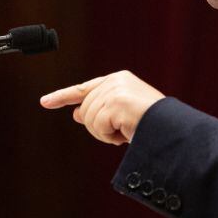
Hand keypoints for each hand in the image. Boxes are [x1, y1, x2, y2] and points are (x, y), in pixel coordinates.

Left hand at [41, 71, 163, 144]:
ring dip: (105, 133)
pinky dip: (109, 137)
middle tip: (121, 132)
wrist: (172, 130)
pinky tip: (126, 134)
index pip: (84, 89)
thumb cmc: (153, 125)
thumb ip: (100, 111)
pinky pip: (98, 127)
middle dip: (99, 128)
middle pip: (85, 110)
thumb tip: (77, 114)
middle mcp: (116, 81)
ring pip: (89, 120)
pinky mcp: (115, 103)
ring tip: (127, 132)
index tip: (44, 102)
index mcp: (120, 80)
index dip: (62, 97)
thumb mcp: (123, 116)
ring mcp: (115, 91)